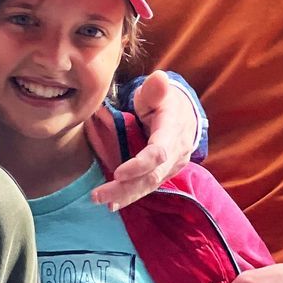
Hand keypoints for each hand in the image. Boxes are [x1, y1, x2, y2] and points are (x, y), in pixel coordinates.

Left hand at [87, 71, 197, 209]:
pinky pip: (148, 187)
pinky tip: (113, 204)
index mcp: (173, 131)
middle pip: (151, 176)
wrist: (185, 114)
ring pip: (149, 185)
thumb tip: (159, 78)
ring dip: (125, 196)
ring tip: (100, 201)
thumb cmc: (164, 100)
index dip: (140, 165)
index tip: (118, 173)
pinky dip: (130, 196)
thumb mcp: (159, 91)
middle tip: (98, 195)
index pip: (158, 153)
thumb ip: (155, 89)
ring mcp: (172, 166)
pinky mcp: (165, 173)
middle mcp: (176, 153)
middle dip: (125, 188)